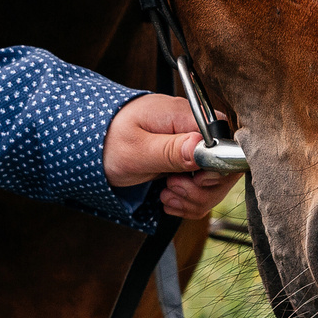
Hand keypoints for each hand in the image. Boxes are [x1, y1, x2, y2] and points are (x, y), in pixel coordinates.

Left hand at [103, 94, 241, 217]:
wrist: (90, 144)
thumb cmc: (107, 140)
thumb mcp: (136, 149)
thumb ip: (170, 150)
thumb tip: (202, 147)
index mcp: (185, 116)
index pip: (226, 142)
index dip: (216, 168)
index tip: (193, 180)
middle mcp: (195, 129)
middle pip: (226, 166)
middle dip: (203, 190)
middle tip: (172, 188)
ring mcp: (192, 146)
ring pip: (216, 183)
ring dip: (194, 198)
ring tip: (166, 194)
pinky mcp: (187, 162)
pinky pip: (202, 189)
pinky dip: (188, 200)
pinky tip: (168, 197)